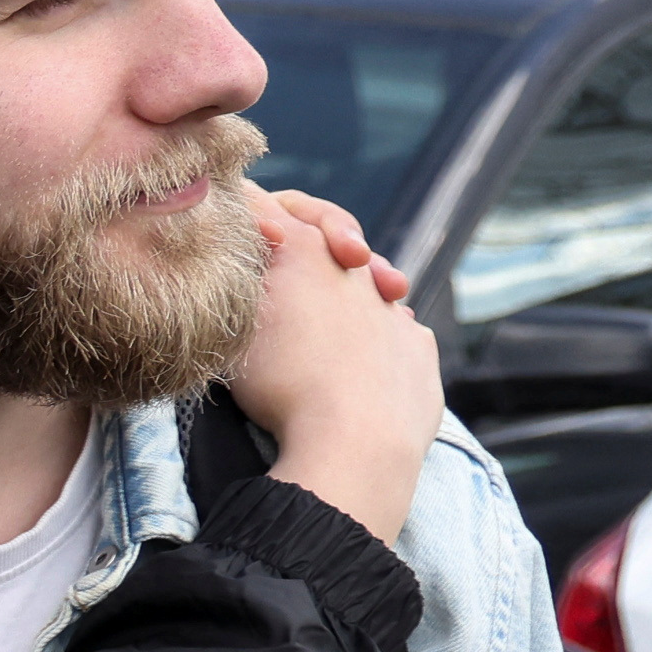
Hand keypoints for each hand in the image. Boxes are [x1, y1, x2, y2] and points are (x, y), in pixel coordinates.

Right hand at [222, 192, 442, 540]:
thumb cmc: (283, 387)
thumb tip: (241, 240)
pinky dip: (370, 337)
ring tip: (313, 338)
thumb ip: (236, 276)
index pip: (269, 205)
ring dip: (338, 299)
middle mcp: (356, 271)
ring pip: (363, 284)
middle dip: (306, 248)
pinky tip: (349, 368)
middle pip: (325, 238)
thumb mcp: (231, 324)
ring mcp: (393, 311)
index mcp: (307, 250)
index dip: (245, 216)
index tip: (233, 242)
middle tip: (281, 281)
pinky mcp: (420, 350)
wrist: (357, 446)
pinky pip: (392, 328)